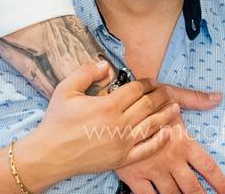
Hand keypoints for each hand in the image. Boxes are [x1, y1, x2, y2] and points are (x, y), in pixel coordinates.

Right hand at [14, 62, 178, 187]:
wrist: (48, 155)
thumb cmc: (57, 121)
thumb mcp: (66, 89)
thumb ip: (86, 73)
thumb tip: (105, 65)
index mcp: (107, 105)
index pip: (136, 90)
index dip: (147, 83)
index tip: (151, 81)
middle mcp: (119, 123)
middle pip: (148, 105)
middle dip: (160, 95)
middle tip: (167, 90)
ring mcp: (122, 143)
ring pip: (152, 125)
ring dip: (166, 114)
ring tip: (175, 107)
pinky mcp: (121, 159)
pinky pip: (146, 149)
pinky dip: (159, 140)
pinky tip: (168, 132)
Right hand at [116, 86, 224, 193]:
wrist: (115, 109)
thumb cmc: (145, 100)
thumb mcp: (172, 95)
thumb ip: (196, 99)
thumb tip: (217, 98)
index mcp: (183, 143)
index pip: (207, 167)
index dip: (220, 182)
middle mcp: (171, 159)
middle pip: (192, 187)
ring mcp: (152, 169)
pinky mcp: (133, 175)